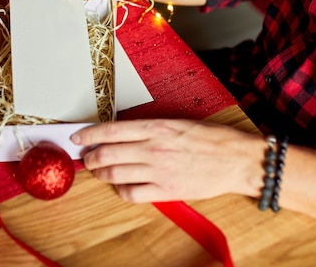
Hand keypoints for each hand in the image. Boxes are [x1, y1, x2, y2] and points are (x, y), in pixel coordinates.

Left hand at [70, 119, 265, 202]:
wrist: (237, 159)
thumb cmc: (212, 138)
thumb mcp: (178, 122)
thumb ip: (150, 128)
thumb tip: (122, 134)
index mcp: (156, 126)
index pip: (111, 130)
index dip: (88, 134)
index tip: (77, 137)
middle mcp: (153, 147)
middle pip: (106, 153)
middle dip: (90, 157)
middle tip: (86, 158)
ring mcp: (158, 170)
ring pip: (115, 173)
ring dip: (101, 174)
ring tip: (99, 172)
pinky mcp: (166, 190)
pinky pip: (131, 193)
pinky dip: (120, 190)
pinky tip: (121, 186)